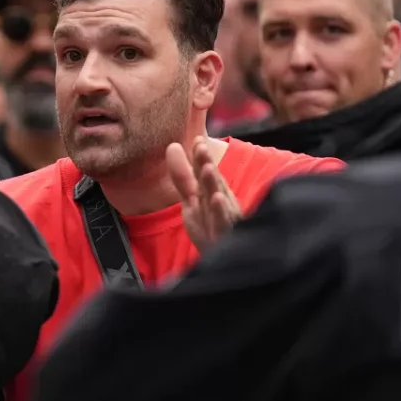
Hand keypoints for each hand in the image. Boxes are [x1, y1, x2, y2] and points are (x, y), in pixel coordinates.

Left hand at [166, 136, 240, 251]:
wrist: (226, 261)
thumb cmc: (211, 227)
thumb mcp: (192, 200)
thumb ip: (182, 176)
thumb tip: (172, 146)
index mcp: (212, 191)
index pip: (205, 171)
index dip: (200, 156)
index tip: (197, 139)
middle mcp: (221, 201)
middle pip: (212, 180)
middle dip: (207, 164)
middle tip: (200, 146)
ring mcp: (225, 217)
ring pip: (219, 198)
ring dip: (214, 183)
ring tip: (207, 168)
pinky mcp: (227, 234)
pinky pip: (224, 222)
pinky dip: (221, 211)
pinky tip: (217, 199)